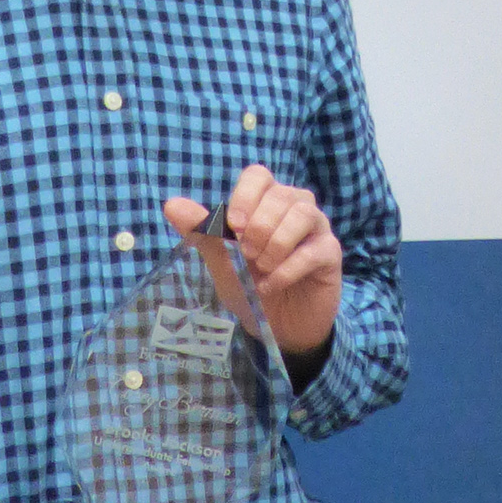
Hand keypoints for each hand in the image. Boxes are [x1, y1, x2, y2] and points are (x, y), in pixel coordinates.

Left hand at [165, 166, 342, 355]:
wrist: (276, 327)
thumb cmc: (250, 285)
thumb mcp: (220, 261)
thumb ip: (202, 232)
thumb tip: (171, 203)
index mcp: (266, 203)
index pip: (258, 175)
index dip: (245, 196)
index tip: (234, 226)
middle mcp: (295, 207)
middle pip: (281, 194)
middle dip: (259, 226)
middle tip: (247, 254)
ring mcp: (317, 229)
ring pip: (303, 213)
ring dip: (276, 243)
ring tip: (261, 268)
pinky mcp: (330, 254)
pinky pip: (313, 250)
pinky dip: (287, 269)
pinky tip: (271, 285)